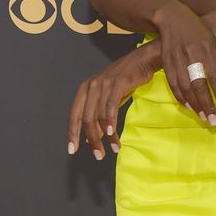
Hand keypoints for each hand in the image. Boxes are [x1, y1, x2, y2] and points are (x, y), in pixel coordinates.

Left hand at [67, 42, 157, 160]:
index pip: (73, 115)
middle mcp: (91, 86)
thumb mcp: (107, 97)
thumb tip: (93, 137)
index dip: (72, 134)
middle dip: (92, 140)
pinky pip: (111, 107)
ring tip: (114, 149)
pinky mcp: (118, 83)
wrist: (143, 60)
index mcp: (85, 90)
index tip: (72, 150)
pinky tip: (114, 135)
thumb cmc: (125, 80)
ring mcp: (104, 84)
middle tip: (98, 155)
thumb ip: (98, 114)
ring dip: (106, 136)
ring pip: (99, 116)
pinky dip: (111, 122)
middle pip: (85, 119)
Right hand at [151, 0, 215, 121]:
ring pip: (185, 88)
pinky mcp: (167, 63)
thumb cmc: (200, 33)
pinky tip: (190, 107)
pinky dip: (182, 98)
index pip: (215, 76)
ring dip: (195, 105)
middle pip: (199, 85)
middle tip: (213, 121)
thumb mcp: (215, 45)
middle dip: (207, 105)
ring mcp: (177, 59)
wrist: (174, 19)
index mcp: (207, 48)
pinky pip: (173, 85)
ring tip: (203, 118)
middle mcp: (192, 54)